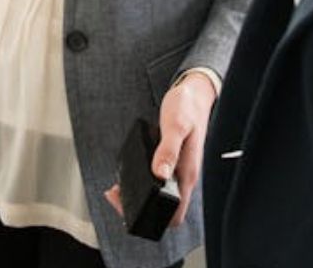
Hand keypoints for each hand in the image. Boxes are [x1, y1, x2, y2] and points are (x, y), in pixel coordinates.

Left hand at [103, 72, 216, 228]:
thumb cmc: (187, 107)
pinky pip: (156, 181)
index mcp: (188, 173)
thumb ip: (168, 150)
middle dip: (138, 209)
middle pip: (165, 210)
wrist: (194, 93)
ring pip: (159, 196)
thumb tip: (160, 174)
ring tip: (117, 188)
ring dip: (137, 197)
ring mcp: (178, 171)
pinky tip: (127, 175)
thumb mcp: (176, 125)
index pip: (176, 213)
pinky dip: (140, 183)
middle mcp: (184, 176)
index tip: (130, 204)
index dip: (154, 218)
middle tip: (117, 195)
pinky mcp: (171, 163)